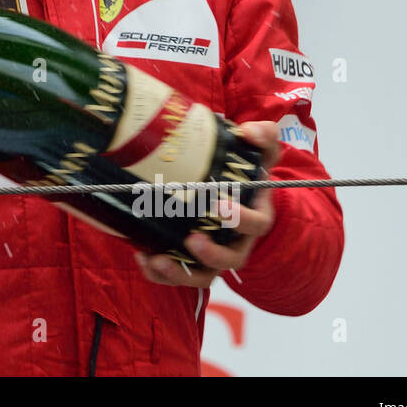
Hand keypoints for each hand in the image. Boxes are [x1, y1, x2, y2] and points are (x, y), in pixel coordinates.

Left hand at [134, 120, 282, 287]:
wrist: (239, 192)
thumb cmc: (248, 173)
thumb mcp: (260, 151)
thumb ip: (262, 136)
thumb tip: (248, 131)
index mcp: (255, 215)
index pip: (257, 224)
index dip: (241, 219)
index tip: (220, 206)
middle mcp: (238, 241)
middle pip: (232, 258)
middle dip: (213, 253)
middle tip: (192, 239)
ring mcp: (217, 254)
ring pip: (206, 275)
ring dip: (183, 272)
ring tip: (160, 260)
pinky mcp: (195, 261)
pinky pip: (183, 275)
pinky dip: (162, 274)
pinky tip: (144, 259)